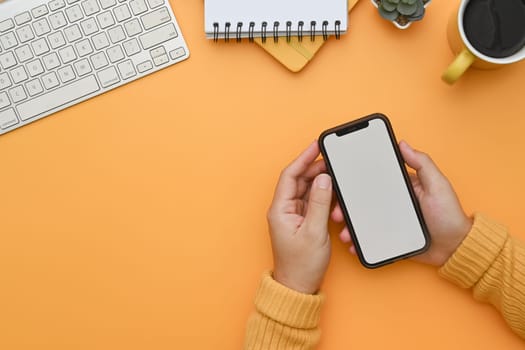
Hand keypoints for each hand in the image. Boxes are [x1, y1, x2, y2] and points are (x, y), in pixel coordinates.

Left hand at [267, 141, 332, 293]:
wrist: (298, 286)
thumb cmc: (301, 264)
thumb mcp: (314, 231)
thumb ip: (319, 203)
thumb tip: (324, 179)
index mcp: (280, 209)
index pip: (290, 175)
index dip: (303, 158)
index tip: (316, 146)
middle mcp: (283, 209)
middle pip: (298, 180)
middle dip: (314, 168)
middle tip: (332, 160)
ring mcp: (292, 215)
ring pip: (305, 189)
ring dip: (319, 182)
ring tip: (335, 175)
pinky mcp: (301, 221)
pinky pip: (311, 201)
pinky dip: (321, 195)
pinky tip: (332, 192)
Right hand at [332, 141, 471, 265]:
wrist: (456, 248)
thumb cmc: (449, 215)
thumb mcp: (437, 184)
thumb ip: (422, 163)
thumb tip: (403, 144)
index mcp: (400, 187)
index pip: (374, 180)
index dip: (355, 182)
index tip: (340, 182)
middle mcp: (392, 203)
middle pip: (362, 201)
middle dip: (345, 206)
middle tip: (337, 212)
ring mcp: (389, 221)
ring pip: (362, 221)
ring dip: (349, 225)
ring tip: (345, 231)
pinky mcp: (390, 238)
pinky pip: (370, 238)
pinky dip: (359, 241)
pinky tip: (353, 243)